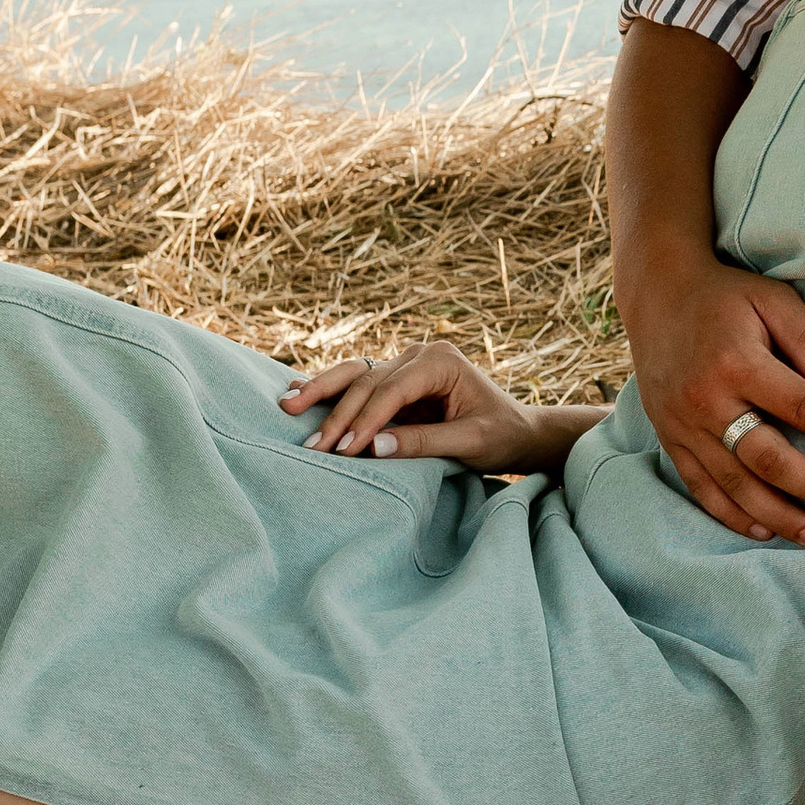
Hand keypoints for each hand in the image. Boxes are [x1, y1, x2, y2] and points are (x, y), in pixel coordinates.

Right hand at [280, 344, 536, 470]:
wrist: (517, 431)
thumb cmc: (501, 435)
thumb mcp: (471, 442)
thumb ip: (425, 443)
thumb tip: (374, 448)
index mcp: (440, 361)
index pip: (391, 391)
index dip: (365, 421)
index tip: (343, 450)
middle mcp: (418, 354)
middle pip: (368, 383)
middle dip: (339, 416)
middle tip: (313, 448)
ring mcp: (404, 364)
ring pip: (354, 375)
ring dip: (320, 392)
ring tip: (287, 406)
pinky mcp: (395, 379)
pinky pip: (356, 381)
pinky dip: (328, 389)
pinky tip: (295, 391)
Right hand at [625, 253, 804, 545]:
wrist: (657, 295)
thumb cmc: (727, 296)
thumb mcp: (774, 300)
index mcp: (738, 362)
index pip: (801, 407)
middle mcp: (706, 400)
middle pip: (767, 457)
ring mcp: (683, 424)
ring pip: (733, 483)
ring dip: (777, 515)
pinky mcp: (669, 438)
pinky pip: (700, 486)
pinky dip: (731, 513)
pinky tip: (762, 531)